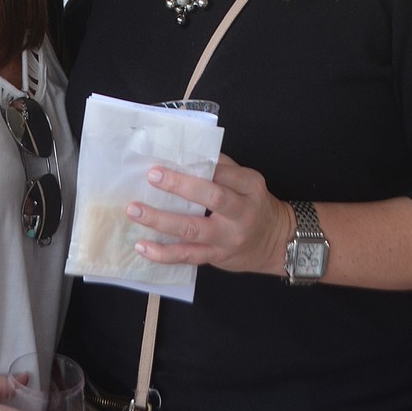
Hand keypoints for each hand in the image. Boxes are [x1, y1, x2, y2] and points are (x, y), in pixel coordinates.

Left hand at [126, 154, 291, 276]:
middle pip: (212, 197)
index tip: (173, 155)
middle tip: (152, 176)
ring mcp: (227, 238)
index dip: (201, 164)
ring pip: (193, 229)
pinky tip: (142, 246)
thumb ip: (223, 169)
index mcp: (250, 187)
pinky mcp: (215, 257)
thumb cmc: (254, 206)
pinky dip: (163, 253)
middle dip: (180, 186)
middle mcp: (241, 213)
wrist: (276, 244)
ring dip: (160, 220)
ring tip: (135, 211)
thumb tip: (187, 153)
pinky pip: (187, 256)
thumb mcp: (248, 183)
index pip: (225, 172)